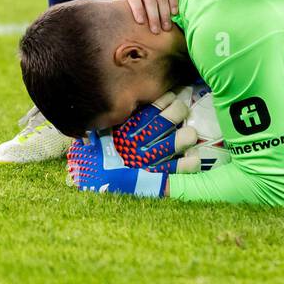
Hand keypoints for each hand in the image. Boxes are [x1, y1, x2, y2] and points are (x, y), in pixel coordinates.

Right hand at [66, 100, 198, 196]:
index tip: (169, 99)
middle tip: (180, 112)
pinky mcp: (158, 176)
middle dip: (179, 111)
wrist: (92, 184)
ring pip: (181, 138)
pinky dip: (190, 163)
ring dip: (187, 135)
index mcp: (129, 127)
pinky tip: (192, 159)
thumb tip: (112, 108)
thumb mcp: (97, 133)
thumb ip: (106, 121)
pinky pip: (182, 167)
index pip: (155, 105)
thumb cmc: (93, 157)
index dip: (166, 99)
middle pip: (172, 116)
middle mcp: (143, 139)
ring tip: (188, 135)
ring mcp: (152, 157)